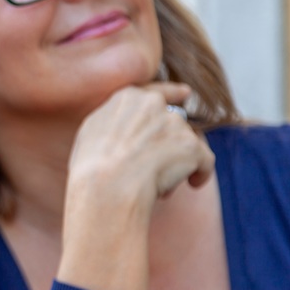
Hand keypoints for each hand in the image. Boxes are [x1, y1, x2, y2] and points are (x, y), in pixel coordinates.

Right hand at [57, 83, 214, 289]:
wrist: (103, 199)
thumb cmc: (87, 187)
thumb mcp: (87, 151)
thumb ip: (107, 133)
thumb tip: (116, 138)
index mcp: (116, 102)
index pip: (148, 90)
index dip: (166, 98)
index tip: (180, 96)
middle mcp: (143, 103)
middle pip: (174, 112)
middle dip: (177, 135)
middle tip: (179, 157)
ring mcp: (167, 122)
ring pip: (189, 141)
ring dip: (184, 163)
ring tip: (164, 187)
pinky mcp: (187, 144)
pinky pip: (203, 160)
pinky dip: (198, 175)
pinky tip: (187, 189)